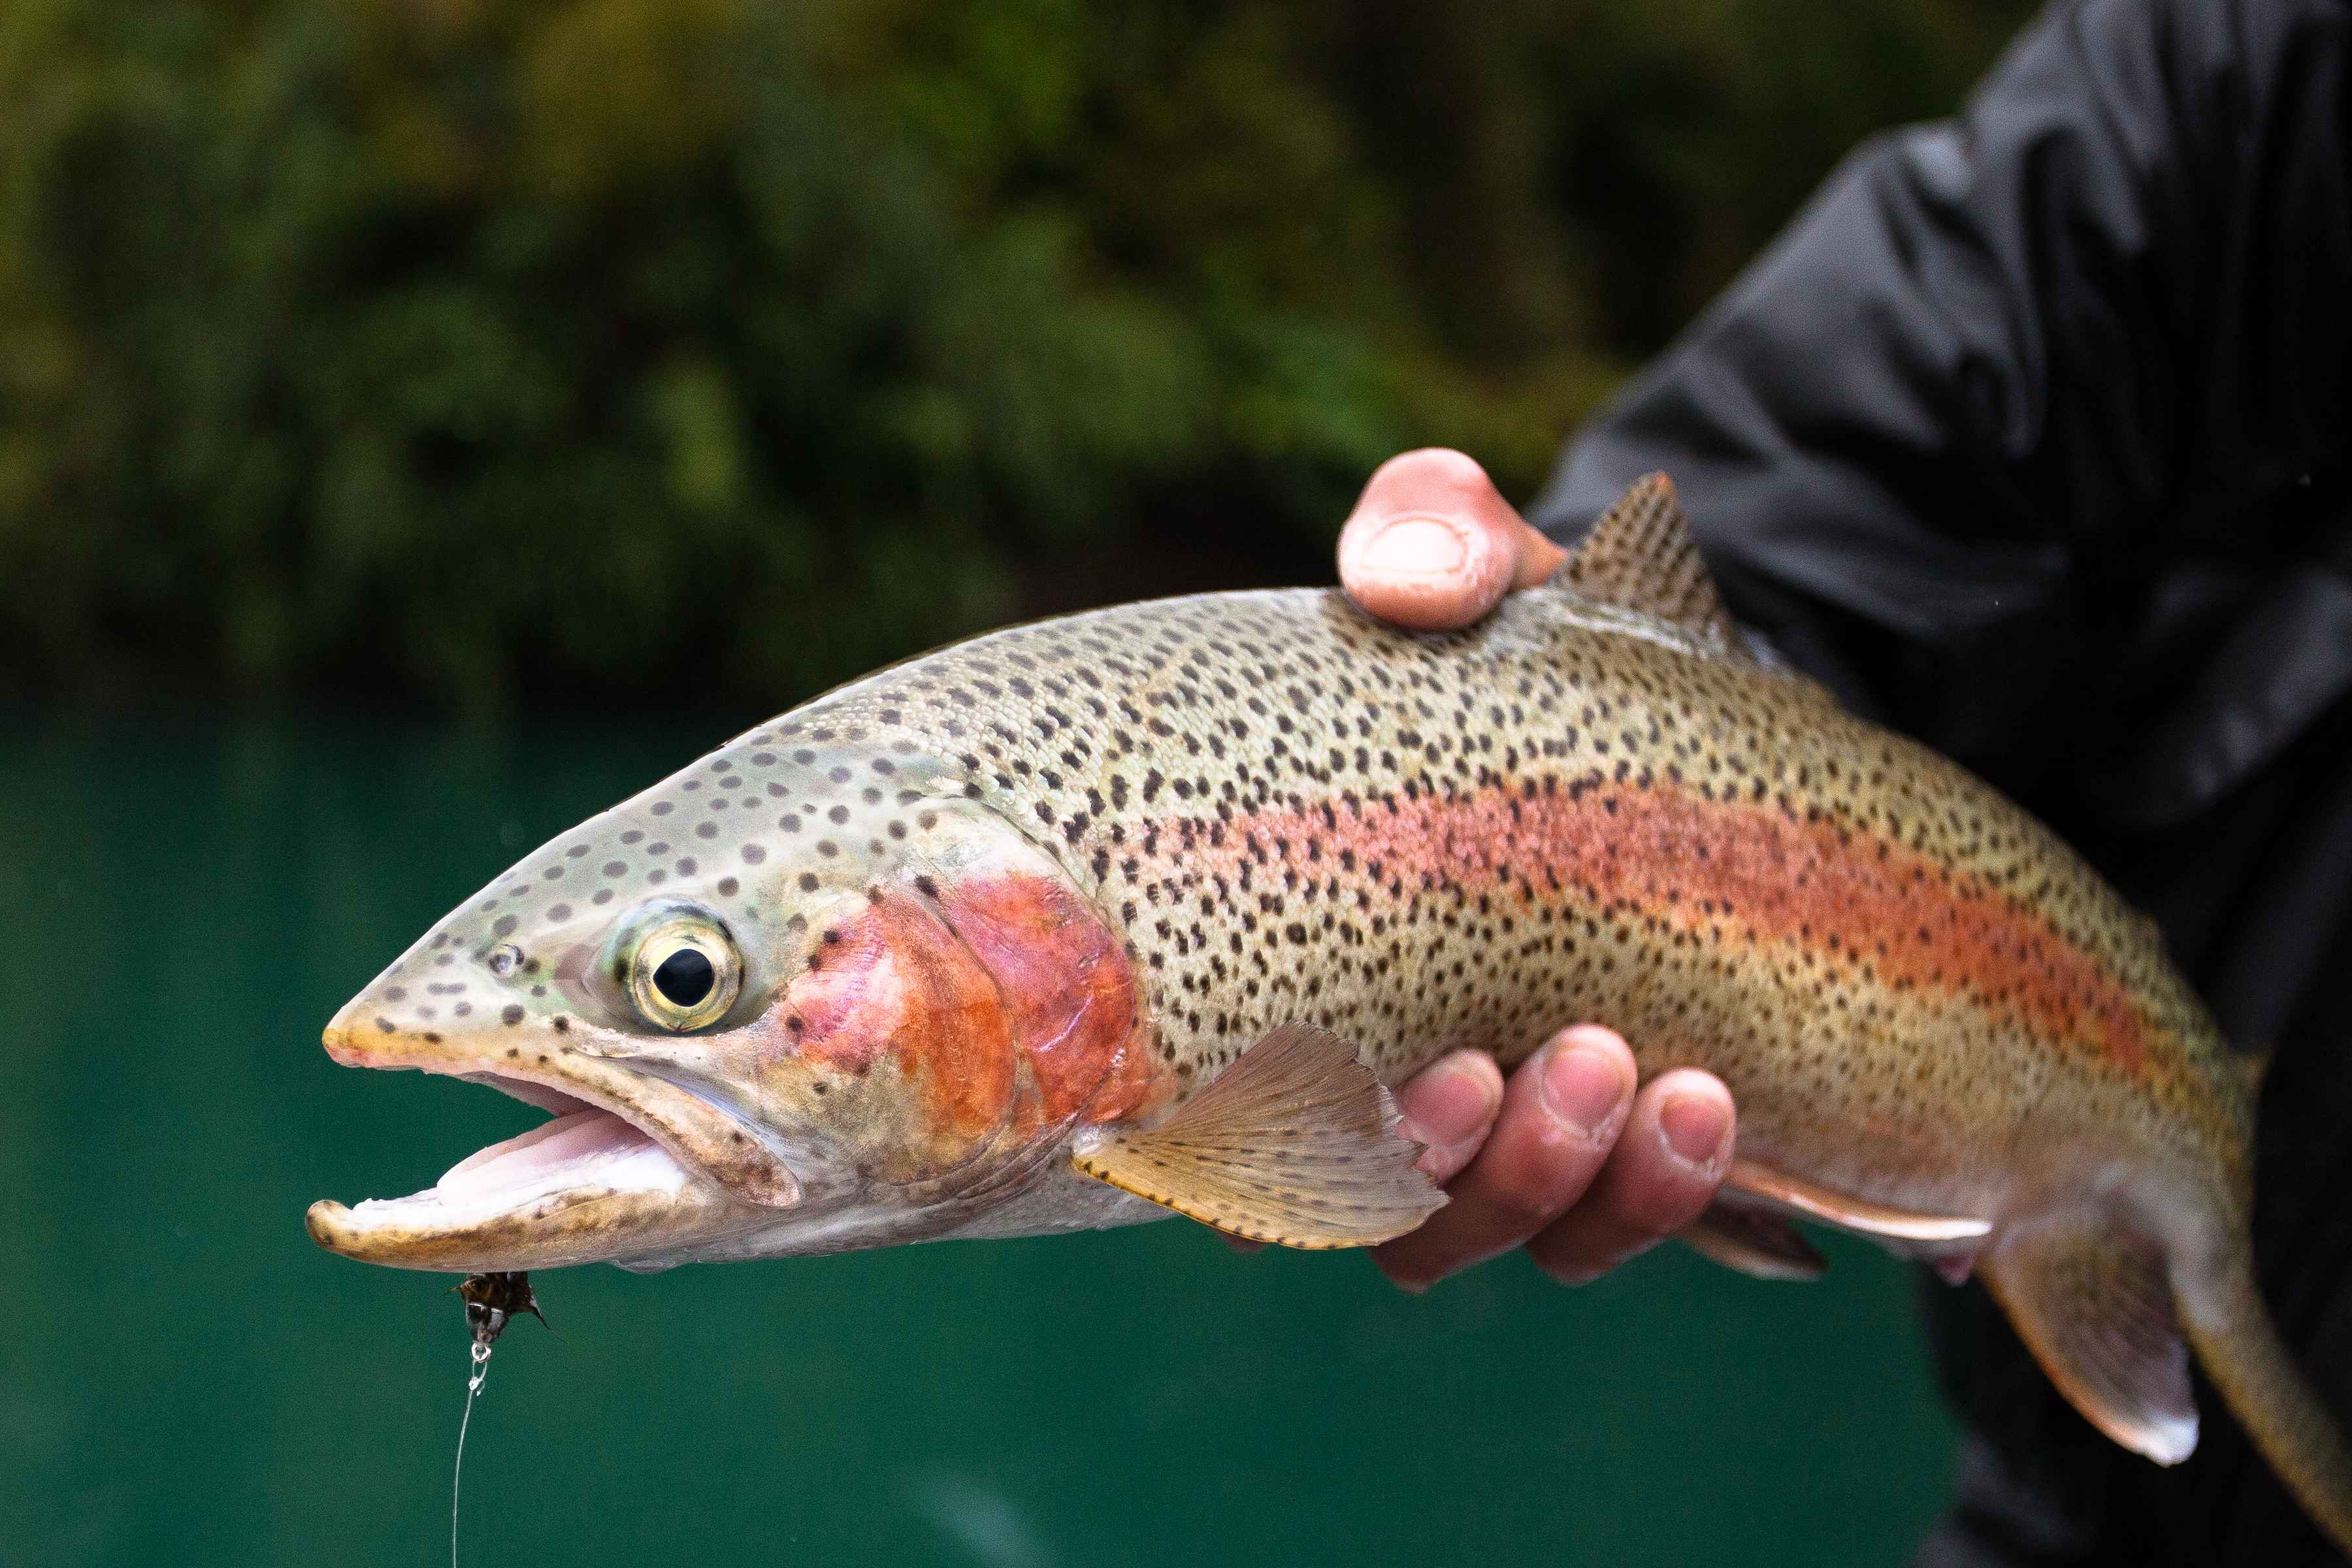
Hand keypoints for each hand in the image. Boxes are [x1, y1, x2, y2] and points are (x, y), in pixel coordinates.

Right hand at [1334, 449, 1738, 1288]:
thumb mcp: (1486, 566)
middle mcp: (1388, 1060)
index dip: (1273, 1143)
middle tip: (1550, 1059)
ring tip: (1672, 1086)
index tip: (1358, 1080)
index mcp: (1306, 950)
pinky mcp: (1622, 1136)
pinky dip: (1665, 1195)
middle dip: (1468, 1170)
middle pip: (1382, 1209)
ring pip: (1499, 1233)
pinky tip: (1717, 1111)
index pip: (1233, 1105)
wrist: (1684, 692)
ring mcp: (1508, 1112)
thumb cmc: (1532, 642)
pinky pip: (1619, 1223)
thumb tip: (1409, 582)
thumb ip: (1432, 537)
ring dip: (1570, 1187)